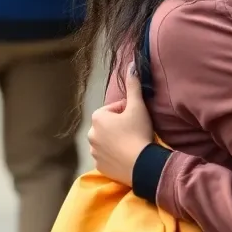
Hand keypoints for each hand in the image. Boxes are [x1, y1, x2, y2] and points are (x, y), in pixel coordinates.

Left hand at [88, 66, 154, 186]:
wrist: (141, 164)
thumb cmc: (138, 132)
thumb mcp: (137, 106)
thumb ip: (133, 85)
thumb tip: (131, 64)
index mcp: (97, 117)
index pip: (115, 109)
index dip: (128, 111)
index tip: (137, 118)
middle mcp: (90, 134)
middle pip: (109, 125)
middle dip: (121, 126)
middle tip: (136, 130)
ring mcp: (94, 152)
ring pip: (107, 141)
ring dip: (117, 140)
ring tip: (133, 144)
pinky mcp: (100, 166)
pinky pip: (107, 157)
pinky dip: (116, 155)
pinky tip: (128, 156)